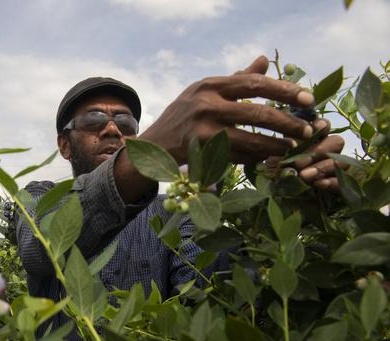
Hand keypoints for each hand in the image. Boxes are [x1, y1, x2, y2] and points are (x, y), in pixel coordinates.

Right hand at [140, 55, 315, 163]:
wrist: (155, 143)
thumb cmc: (185, 115)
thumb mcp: (206, 92)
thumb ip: (237, 79)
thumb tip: (265, 60)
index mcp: (210, 85)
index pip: (254, 83)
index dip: (283, 90)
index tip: (307, 98)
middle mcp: (206, 104)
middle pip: (257, 113)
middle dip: (288, 122)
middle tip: (308, 128)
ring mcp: (203, 129)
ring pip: (251, 138)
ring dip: (277, 144)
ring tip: (295, 146)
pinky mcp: (202, 151)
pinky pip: (238, 155)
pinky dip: (258, 157)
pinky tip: (272, 157)